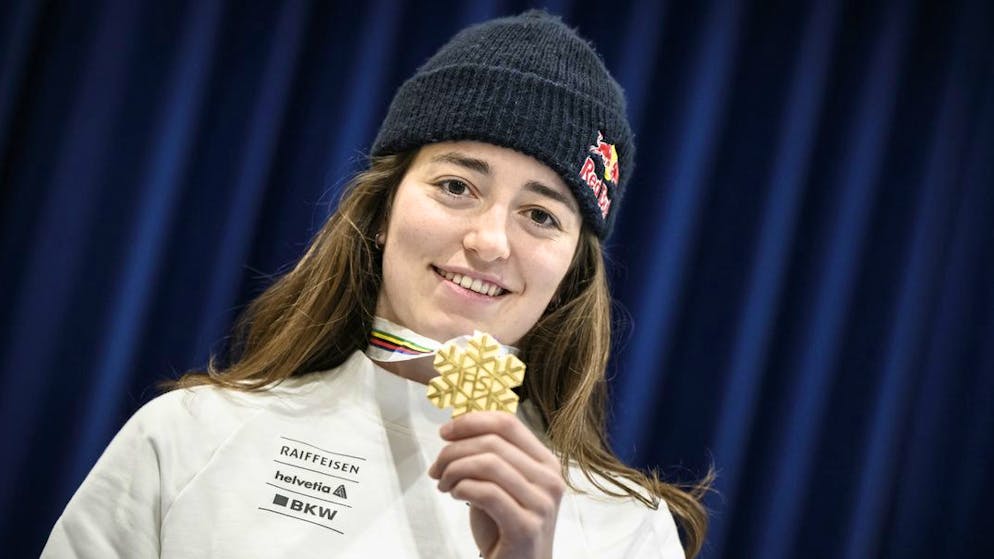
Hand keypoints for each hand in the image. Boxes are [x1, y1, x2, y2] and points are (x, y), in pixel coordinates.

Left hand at [428, 411, 565, 558]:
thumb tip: (458, 426)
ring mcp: (541, 504)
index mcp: (546, 462)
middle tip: (437, 467)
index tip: (446, 432)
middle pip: (493, 442)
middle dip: (454, 450)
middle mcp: (549, 479)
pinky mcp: (526, 527)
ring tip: (443, 484)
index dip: (472, 421)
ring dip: (454, 470)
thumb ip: (490, 456)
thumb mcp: (500, 483)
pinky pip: (487, 493)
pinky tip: (455, 495)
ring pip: (489, 464)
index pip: (508, 424)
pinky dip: (462, 488)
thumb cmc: (506, 527)